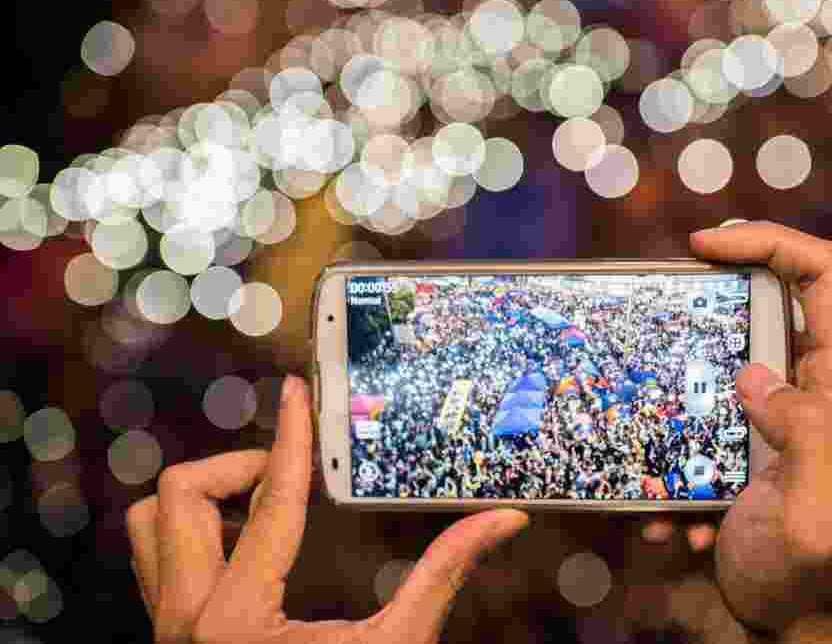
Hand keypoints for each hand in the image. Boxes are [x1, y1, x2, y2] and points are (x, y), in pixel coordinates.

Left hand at [126, 376, 528, 643]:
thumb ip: (443, 576)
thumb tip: (502, 521)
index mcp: (239, 621)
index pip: (269, 502)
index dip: (289, 436)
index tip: (297, 390)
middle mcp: (186, 620)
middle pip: (182, 494)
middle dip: (240, 467)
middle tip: (295, 473)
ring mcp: (167, 629)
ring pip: (151, 522)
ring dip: (205, 497)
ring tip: (265, 505)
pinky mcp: (167, 634)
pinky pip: (155, 555)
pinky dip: (193, 529)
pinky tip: (246, 542)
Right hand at [644, 222, 831, 638]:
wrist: (785, 607)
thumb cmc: (803, 567)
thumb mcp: (813, 513)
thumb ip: (804, 435)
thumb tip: (755, 374)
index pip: (824, 272)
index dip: (767, 241)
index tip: (700, 246)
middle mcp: (825, 378)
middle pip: (778, 291)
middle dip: (714, 291)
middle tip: (663, 305)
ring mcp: (791, 399)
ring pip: (736, 338)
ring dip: (685, 367)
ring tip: (654, 414)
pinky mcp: (757, 422)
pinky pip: (710, 389)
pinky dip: (678, 416)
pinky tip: (664, 481)